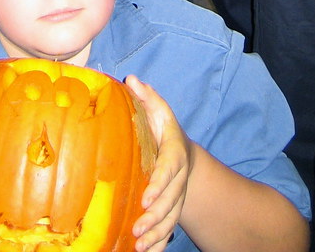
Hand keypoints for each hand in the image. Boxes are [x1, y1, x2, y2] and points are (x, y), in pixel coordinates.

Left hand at [125, 75, 191, 251]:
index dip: (159, 185)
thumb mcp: (158, 110)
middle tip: (138, 228)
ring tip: (139, 246)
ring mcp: (177, 197)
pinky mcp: (171, 211)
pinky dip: (159, 244)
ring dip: (157, 234)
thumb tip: (132, 79)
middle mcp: (179, 179)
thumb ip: (147, 97)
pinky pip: (168, 231)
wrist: (182, 153)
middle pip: (171, 201)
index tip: (145, 199)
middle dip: (155, 216)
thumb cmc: (164, 129)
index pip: (169, 171)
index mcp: (174, 155)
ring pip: (171, 219)